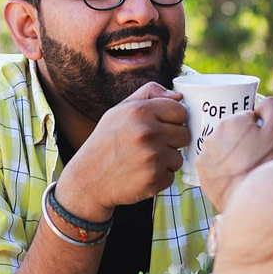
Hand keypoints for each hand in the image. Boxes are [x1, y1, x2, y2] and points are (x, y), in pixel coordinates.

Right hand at [55, 82, 188, 218]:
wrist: (88, 179)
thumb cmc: (106, 142)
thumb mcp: (119, 110)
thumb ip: (148, 94)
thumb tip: (178, 95)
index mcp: (140, 111)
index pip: (180, 111)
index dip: (173, 120)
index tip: (162, 126)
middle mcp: (148, 132)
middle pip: (184, 134)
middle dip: (171, 141)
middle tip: (150, 146)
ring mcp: (153, 157)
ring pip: (179, 157)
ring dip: (165, 161)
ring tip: (143, 161)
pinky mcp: (155, 179)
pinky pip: (171, 176)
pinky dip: (159, 177)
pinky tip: (140, 174)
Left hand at [196, 97, 272, 210]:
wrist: (261, 200)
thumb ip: (272, 106)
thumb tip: (260, 104)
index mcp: (232, 121)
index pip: (246, 119)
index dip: (258, 131)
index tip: (265, 144)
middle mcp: (213, 136)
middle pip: (232, 133)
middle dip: (243, 141)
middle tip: (258, 157)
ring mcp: (205, 156)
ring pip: (222, 148)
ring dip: (232, 154)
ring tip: (247, 168)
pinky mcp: (202, 175)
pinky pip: (214, 165)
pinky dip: (223, 169)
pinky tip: (236, 176)